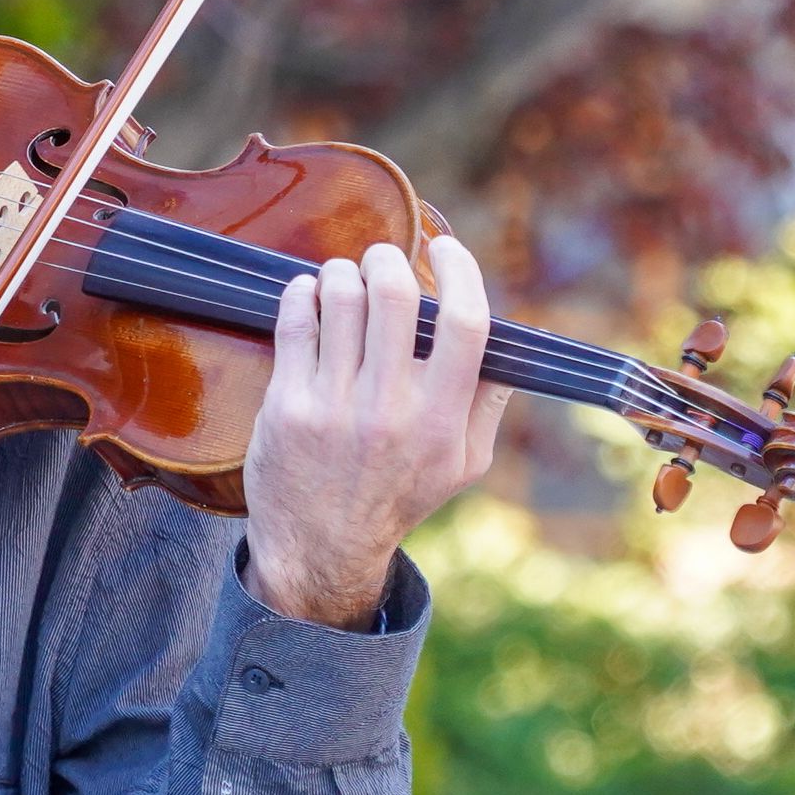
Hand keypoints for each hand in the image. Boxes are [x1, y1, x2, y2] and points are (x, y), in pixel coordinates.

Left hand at [241, 236, 512, 627]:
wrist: (323, 547)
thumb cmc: (400, 495)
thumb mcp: (465, 462)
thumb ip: (488, 400)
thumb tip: (506, 338)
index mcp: (442, 418)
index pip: (465, 322)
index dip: (460, 270)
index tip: (447, 248)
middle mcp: (390, 410)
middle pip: (394, 294)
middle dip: (387, 259)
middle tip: (382, 260)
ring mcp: (334, 407)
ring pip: (340, 299)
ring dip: (343, 273)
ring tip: (345, 279)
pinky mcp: (287, 405)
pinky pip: (295, 323)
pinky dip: (303, 293)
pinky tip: (311, 295)